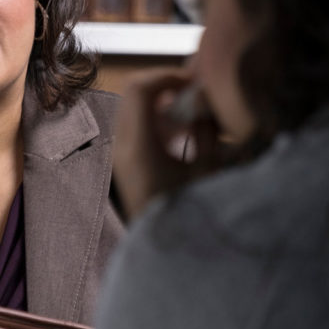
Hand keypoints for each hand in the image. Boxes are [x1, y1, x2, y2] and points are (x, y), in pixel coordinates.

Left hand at [113, 66, 219, 220]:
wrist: (165, 253)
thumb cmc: (191, 215)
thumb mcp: (207, 172)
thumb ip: (207, 131)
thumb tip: (205, 99)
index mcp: (139, 146)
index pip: (141, 89)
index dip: (167, 75)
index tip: (194, 79)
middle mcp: (123, 147)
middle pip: (132, 92)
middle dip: (163, 84)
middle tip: (193, 90)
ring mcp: (120, 155)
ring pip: (132, 107)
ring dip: (159, 100)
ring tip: (190, 111)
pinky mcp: (125, 163)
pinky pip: (134, 125)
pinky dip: (155, 117)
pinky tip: (182, 131)